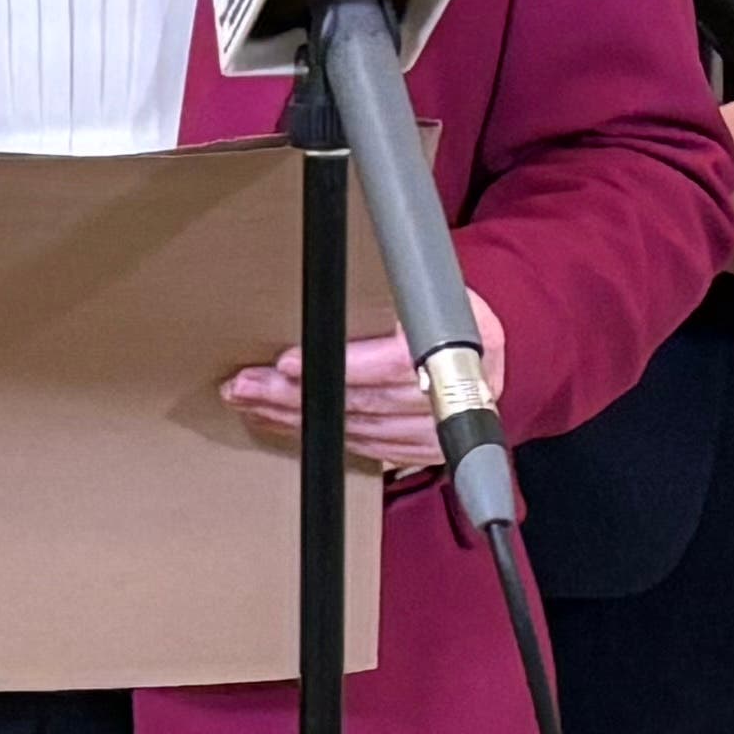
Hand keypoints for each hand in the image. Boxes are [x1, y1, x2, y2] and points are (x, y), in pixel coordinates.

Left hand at [229, 287, 513, 474]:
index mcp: (462, 342)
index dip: (342, 366)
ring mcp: (443, 428)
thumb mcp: (428, 290)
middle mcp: (456, 392)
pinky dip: (321, 435)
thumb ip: (385, 297)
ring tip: (252, 401)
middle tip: (247, 383)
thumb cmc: (448, 310)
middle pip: (364, 401)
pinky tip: (286, 422)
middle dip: (294, 393)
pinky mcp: (427, 450)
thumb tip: (320, 284)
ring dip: (297, 416)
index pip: (393, 360)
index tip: (288, 363)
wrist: (486, 346)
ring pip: (357, 429)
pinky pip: (365, 448)